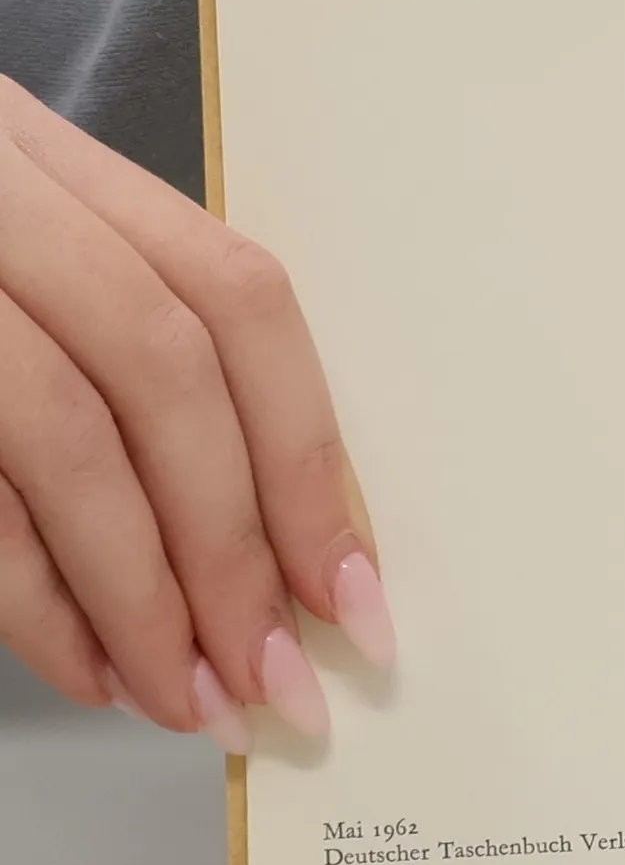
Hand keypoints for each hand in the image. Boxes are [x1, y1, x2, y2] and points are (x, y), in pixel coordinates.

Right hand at [0, 78, 394, 748]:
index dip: (311, 456)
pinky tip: (91, 673)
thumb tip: (292, 548)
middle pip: (164, 372)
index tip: (354, 592)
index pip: (235, 298)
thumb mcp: (32, 285)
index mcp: (49, 162)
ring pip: (65, 436)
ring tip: (195, 702)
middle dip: (240, 548)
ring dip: (146, 597)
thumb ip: (142, 379)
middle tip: (282, 682)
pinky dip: (34, 600)